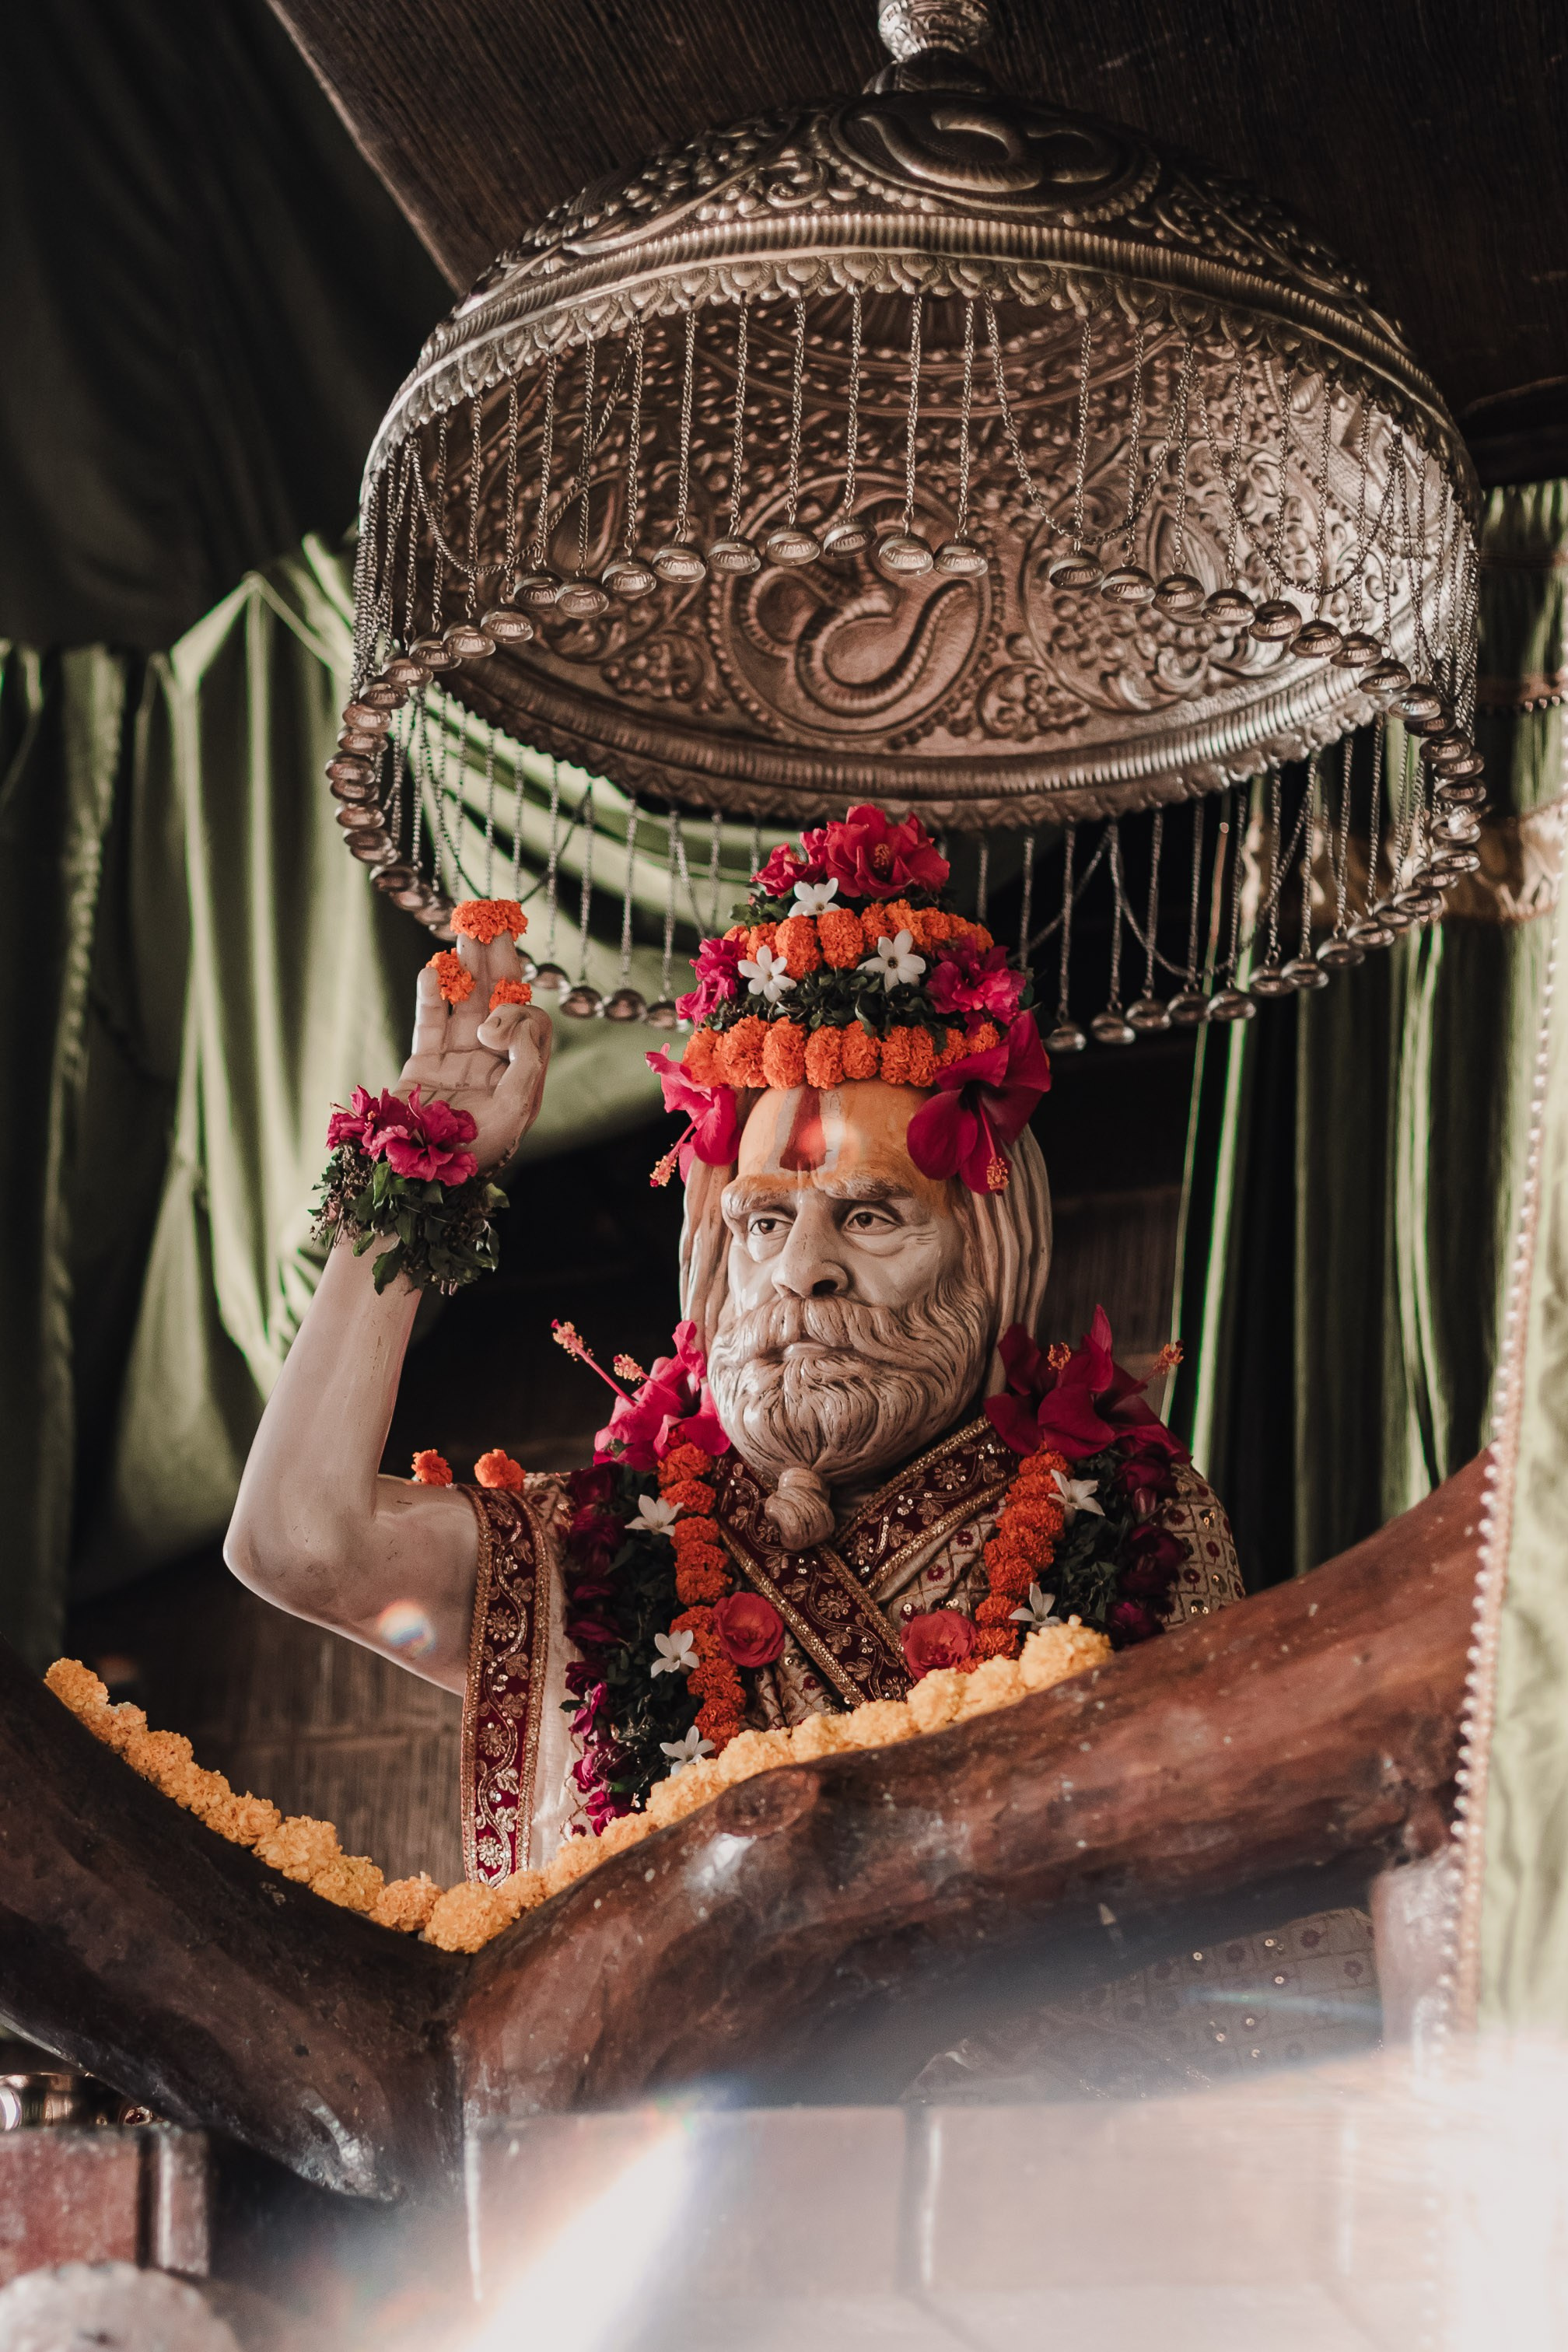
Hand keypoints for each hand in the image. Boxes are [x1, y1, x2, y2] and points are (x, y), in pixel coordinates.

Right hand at [399, 931, 551, 1176]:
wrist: (422, 1178)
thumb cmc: (477, 1151)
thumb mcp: (517, 1109)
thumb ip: (525, 1061)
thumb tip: (506, 1020)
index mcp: (521, 1072)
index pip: (528, 1021)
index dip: (514, 1011)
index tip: (490, 1030)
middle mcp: (493, 1061)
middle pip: (498, 998)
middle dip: (497, 959)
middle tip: (493, 917)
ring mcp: (457, 1059)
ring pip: (463, 1002)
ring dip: (465, 965)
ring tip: (464, 926)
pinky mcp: (424, 1063)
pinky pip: (429, 1021)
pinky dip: (430, 995)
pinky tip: (433, 968)